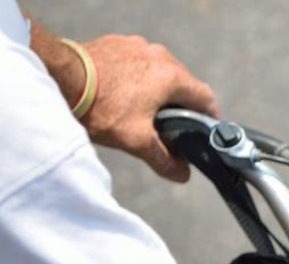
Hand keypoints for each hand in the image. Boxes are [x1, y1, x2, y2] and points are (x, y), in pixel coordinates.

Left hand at [81, 34, 218, 181]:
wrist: (59, 78)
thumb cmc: (101, 108)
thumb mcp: (137, 141)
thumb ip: (164, 159)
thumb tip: (183, 174)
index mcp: (172, 77)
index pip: (205, 97)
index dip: (209, 117)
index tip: (204, 130)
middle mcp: (159, 56)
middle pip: (183, 83)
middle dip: (181, 104)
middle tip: (173, 126)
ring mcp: (137, 45)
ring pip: (160, 71)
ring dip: (159, 89)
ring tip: (145, 110)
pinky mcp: (117, 43)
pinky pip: (137, 62)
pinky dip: (138, 77)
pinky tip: (123, 93)